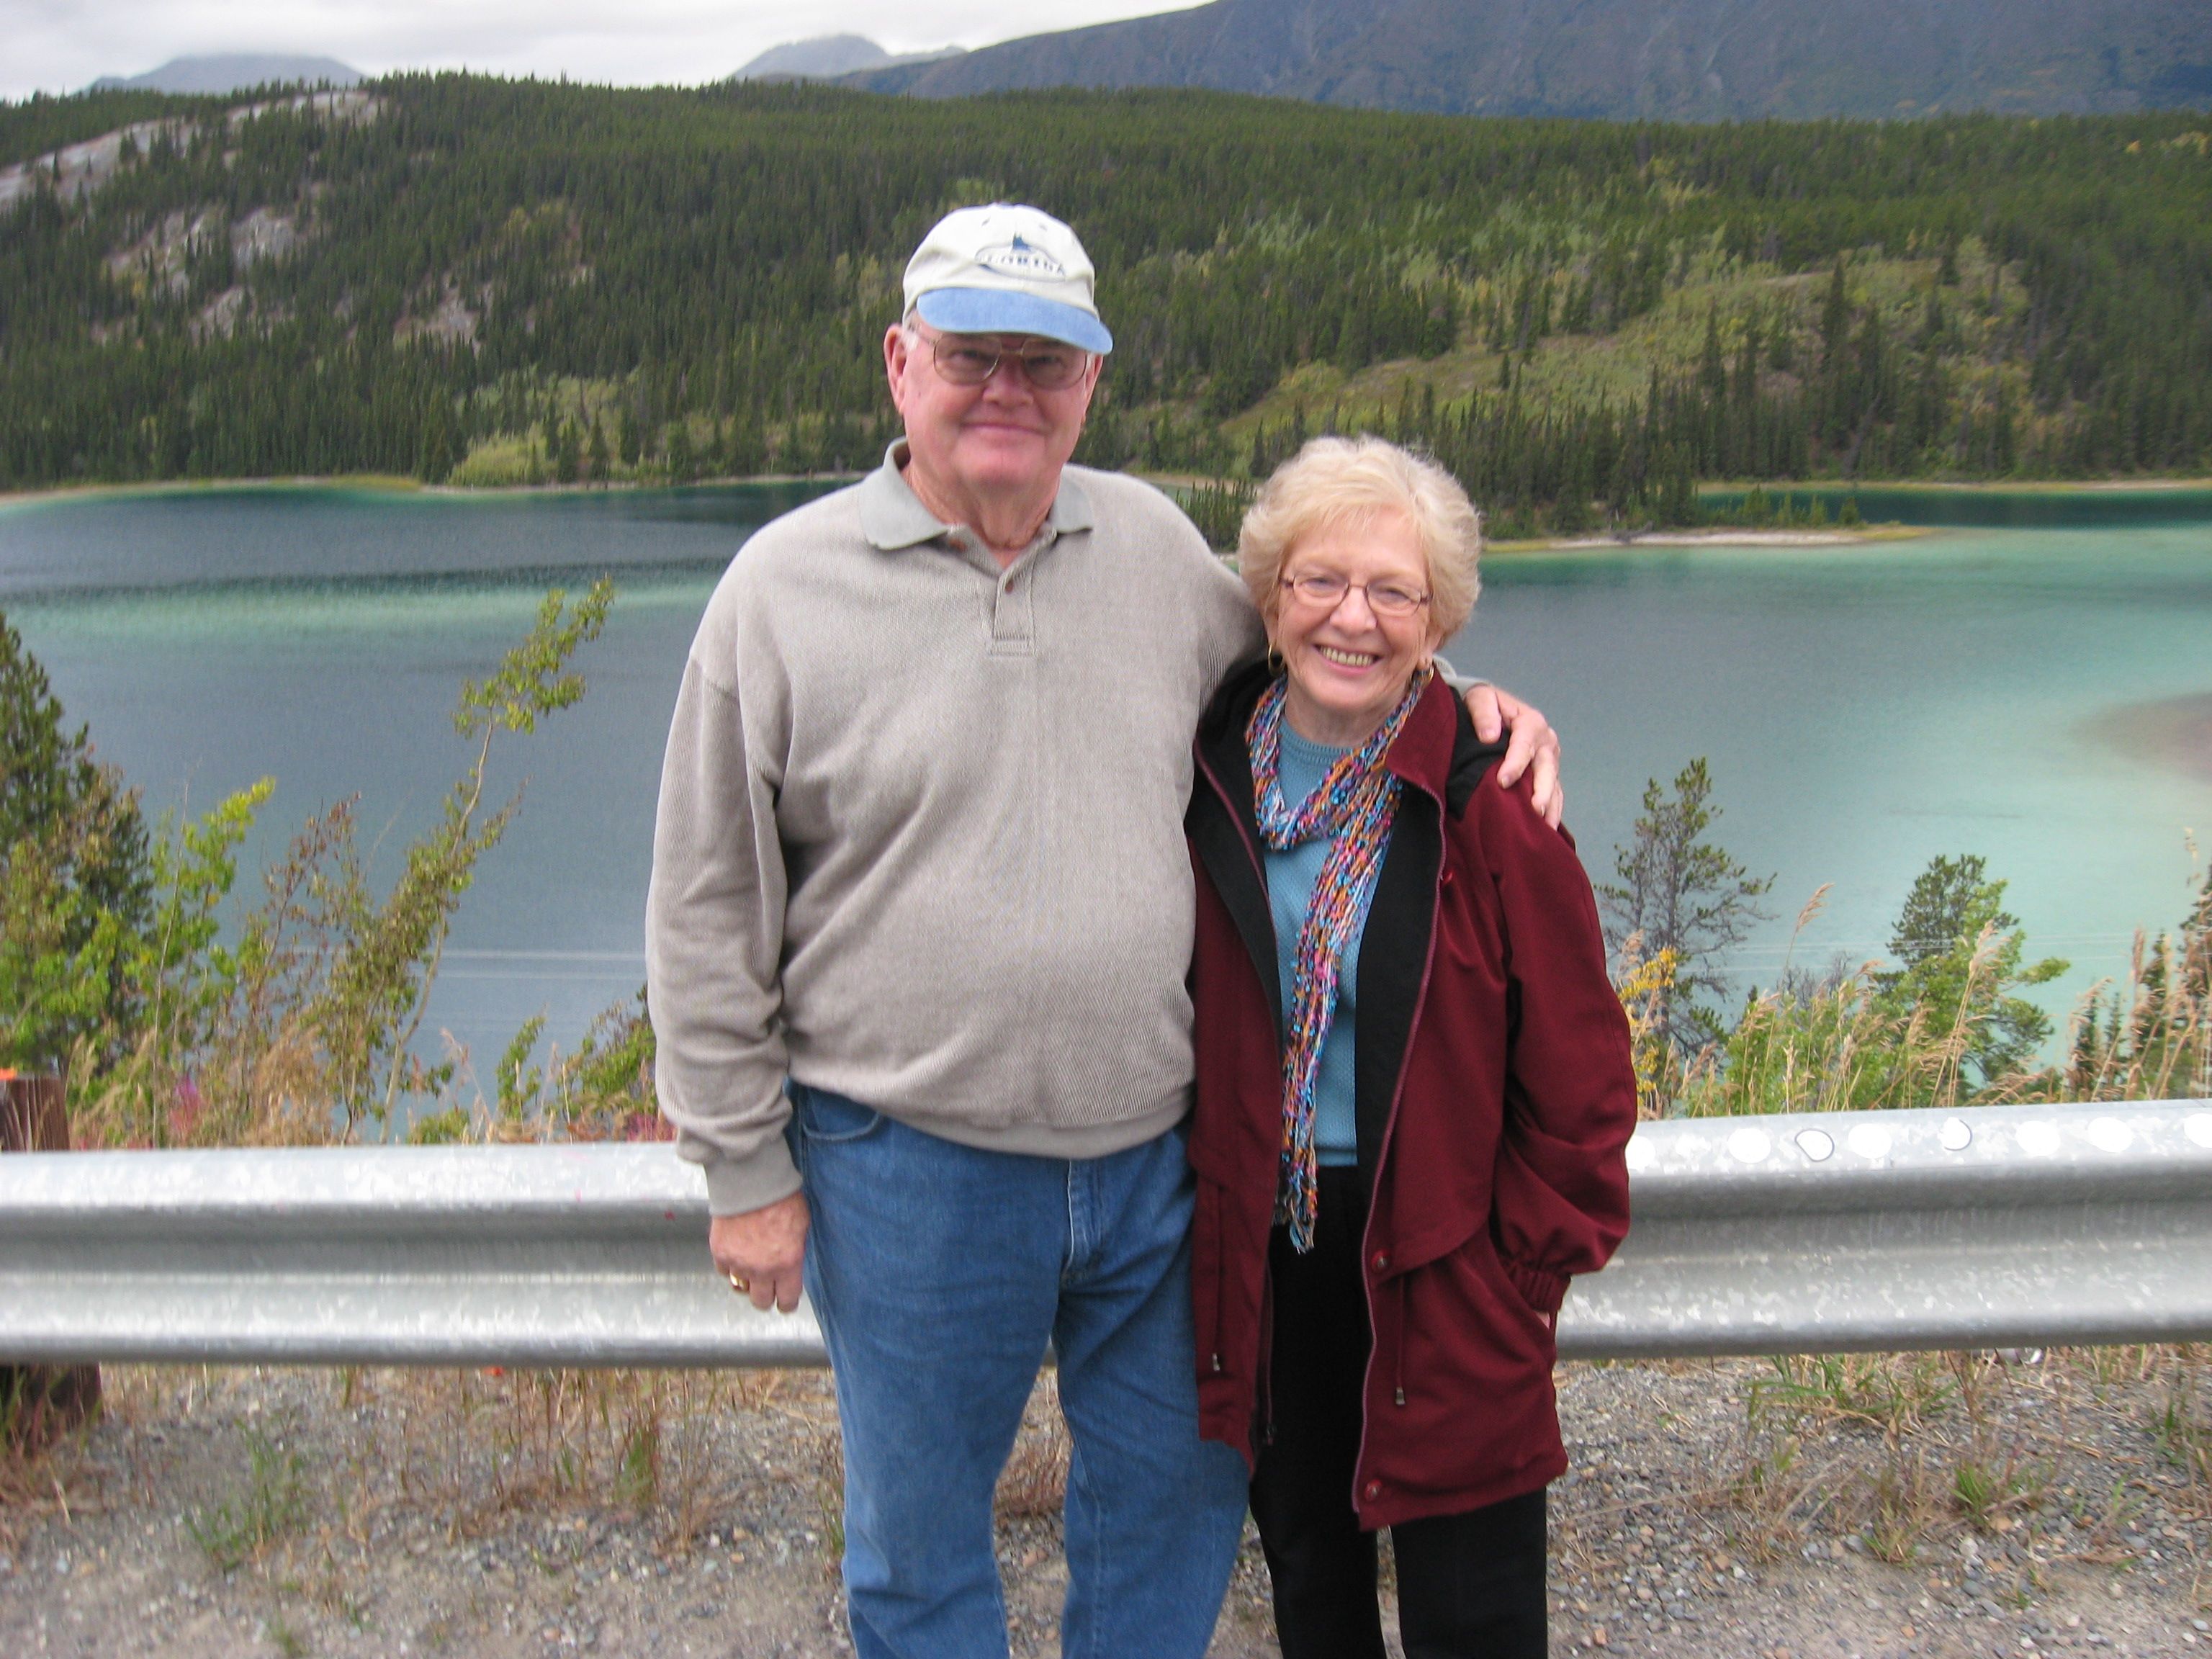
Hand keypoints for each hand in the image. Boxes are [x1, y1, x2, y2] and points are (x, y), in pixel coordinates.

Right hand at [709, 1192, 809, 1314]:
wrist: (751, 1181)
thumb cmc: (781, 1198)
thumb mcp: (802, 1226)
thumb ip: (795, 1251)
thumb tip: (791, 1265)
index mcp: (787, 1264)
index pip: (787, 1300)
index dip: (787, 1303)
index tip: (785, 1301)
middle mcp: (762, 1270)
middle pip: (760, 1302)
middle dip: (766, 1296)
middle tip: (768, 1287)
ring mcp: (739, 1263)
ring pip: (740, 1287)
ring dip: (747, 1280)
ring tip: (751, 1265)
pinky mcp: (720, 1253)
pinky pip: (724, 1271)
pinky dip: (730, 1266)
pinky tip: (737, 1253)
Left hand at [1464, 684, 1562, 828]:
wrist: (1493, 708)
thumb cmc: (1485, 704)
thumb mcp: (1481, 698)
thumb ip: (1484, 713)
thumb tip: (1489, 736)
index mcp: (1530, 722)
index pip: (1524, 746)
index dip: (1515, 764)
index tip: (1502, 781)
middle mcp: (1545, 740)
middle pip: (1546, 768)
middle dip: (1542, 790)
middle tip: (1535, 810)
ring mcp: (1549, 758)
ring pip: (1554, 783)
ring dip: (1552, 805)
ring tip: (1546, 826)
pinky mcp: (1548, 772)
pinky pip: (1554, 792)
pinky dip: (1553, 809)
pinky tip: (1548, 827)